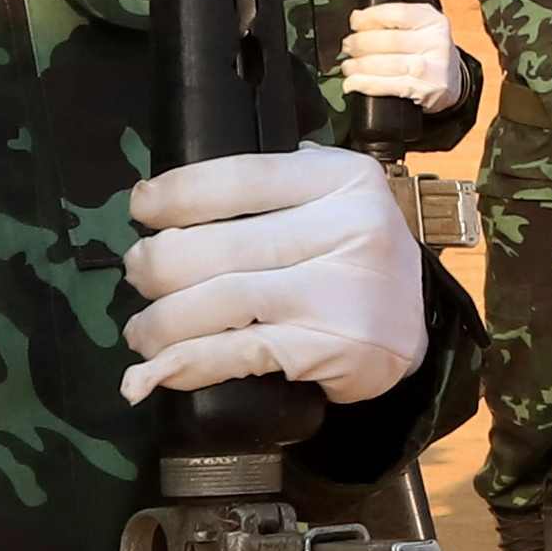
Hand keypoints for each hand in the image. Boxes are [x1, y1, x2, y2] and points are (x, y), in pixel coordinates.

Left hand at [120, 148, 431, 404]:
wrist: (413, 329)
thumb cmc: (354, 256)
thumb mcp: (331, 202)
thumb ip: (272, 191)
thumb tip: (164, 201)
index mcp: (344, 179)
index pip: (242, 178)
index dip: (178, 194)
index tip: (140, 207)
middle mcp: (351, 228)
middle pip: (222, 243)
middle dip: (160, 263)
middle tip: (138, 274)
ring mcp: (343, 292)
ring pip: (222, 300)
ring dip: (163, 320)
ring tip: (143, 330)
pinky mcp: (333, 348)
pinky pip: (239, 353)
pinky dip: (186, 364)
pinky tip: (158, 371)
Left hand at [332, 0, 464, 110]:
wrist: (452, 82)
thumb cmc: (427, 51)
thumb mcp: (420, 28)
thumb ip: (394, 20)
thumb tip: (357, 18)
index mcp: (433, 20)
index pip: (397, 13)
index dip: (371, 17)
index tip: (355, 22)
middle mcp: (436, 42)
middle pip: (389, 40)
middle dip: (360, 43)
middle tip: (348, 46)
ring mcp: (432, 68)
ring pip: (386, 64)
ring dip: (359, 66)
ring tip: (348, 66)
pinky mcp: (424, 90)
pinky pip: (388, 85)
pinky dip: (365, 84)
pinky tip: (353, 83)